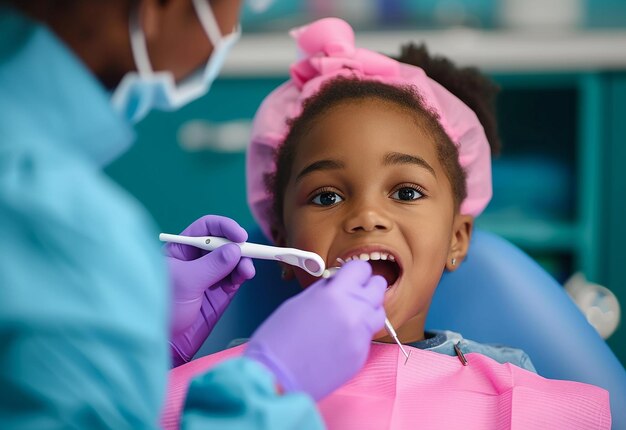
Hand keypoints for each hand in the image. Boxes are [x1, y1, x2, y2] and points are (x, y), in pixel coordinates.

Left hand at [166, 215, 254, 365]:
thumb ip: (212, 265)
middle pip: (223, 242)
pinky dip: (242, 274)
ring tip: (246, 272)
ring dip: (243, 262)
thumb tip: (235, 250)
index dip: (225, 227)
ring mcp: (209, 274)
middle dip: (238, 246)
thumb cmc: (164, 308)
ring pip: (233, 259)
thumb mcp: (186, 282)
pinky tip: (242, 278)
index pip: (206, 227)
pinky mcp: (220, 290)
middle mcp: (196, 258)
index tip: (240, 236)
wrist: (164, 342)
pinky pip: (236, 276)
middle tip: (248, 254)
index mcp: (181, 249)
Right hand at [244, 260, 385, 399]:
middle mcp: (354, 312)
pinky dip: (358, 334)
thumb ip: (323, 290)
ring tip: (349, 316)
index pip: (361, 268)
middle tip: (351, 293)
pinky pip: (368, 337)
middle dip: (366, 287)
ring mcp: (361, 336)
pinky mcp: (361, 357)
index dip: (354, 271)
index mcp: (335, 294)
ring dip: (367, 309)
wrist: (276, 378)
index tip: (347, 276)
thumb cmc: (277, 339)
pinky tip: (338, 340)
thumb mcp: (297, 302)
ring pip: (379, 313)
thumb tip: (336, 283)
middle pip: (378, 287)